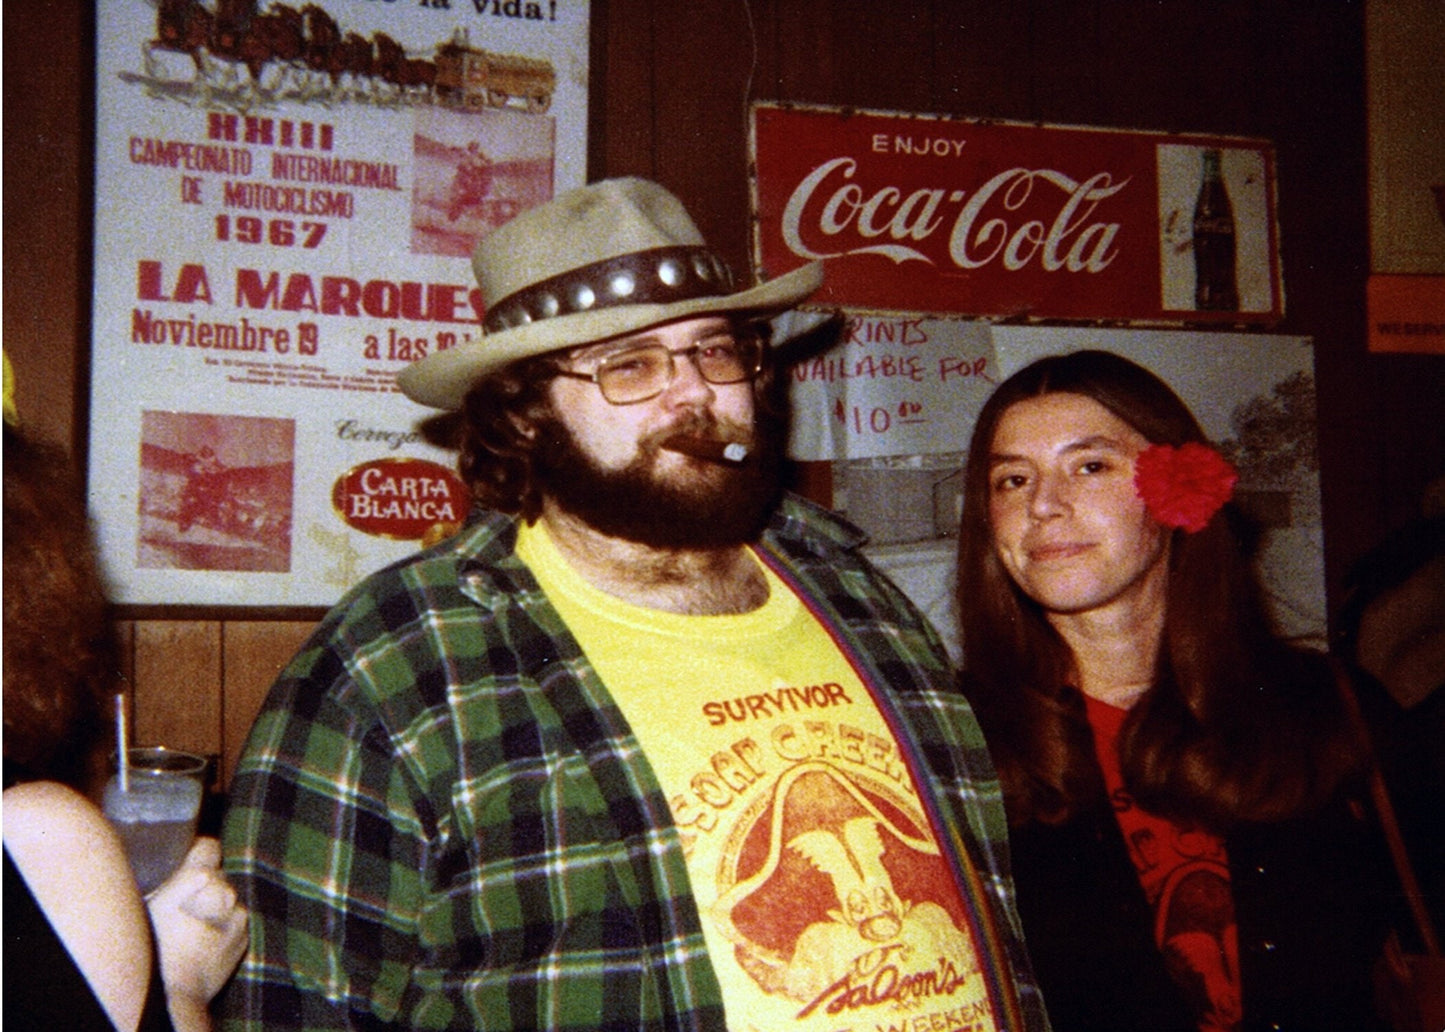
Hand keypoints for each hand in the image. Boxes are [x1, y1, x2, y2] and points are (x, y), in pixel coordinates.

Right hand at [146, 837, 248, 1028]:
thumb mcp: (152, 906)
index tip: (187, 862)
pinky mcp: (244, 937)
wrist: (176, 994)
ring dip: (214, 909)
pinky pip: (234, 922)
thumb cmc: (155, 948)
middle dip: (203, 887)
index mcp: (201, 878)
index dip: (197, 854)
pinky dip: (222, 928)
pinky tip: (202, 943)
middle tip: (181, 908)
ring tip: (190, 930)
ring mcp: (238, 915)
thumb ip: (176, 878)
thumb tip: (196, 853)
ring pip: (227, 900)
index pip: (208, 847)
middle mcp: (226, 892)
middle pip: (217, 876)